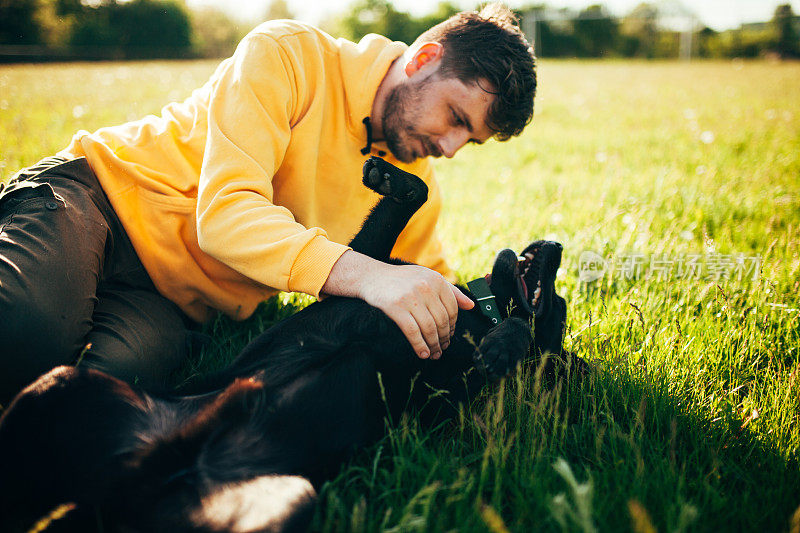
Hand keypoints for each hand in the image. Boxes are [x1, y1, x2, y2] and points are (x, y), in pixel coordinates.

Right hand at [321, 251, 473, 358]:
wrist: (372, 277)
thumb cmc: (402, 279)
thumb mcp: (428, 278)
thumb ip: (451, 291)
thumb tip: (471, 306)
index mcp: (436, 280)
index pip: (452, 309)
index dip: (453, 326)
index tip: (449, 336)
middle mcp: (425, 287)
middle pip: (442, 320)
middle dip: (444, 338)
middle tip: (443, 348)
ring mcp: (410, 297)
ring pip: (429, 328)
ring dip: (434, 345)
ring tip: (434, 353)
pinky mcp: (395, 307)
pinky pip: (412, 331)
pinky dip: (420, 345)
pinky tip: (423, 353)